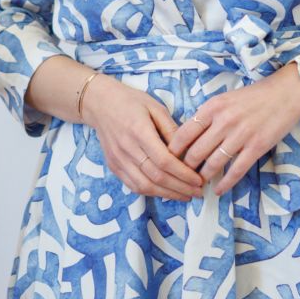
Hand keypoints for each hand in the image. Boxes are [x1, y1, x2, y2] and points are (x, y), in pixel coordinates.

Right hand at [80, 75, 203, 200]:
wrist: (100, 104)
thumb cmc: (131, 102)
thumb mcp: (156, 107)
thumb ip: (171, 129)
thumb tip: (187, 151)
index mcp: (139, 131)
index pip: (164, 160)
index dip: (183, 174)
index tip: (198, 179)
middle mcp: (127, 148)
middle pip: (156, 176)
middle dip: (180, 188)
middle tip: (198, 192)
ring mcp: (118, 160)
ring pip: (144, 186)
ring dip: (167, 194)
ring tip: (185, 196)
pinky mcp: (113, 166)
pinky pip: (133, 185)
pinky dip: (151, 192)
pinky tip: (166, 193)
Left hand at [167, 69, 299, 188]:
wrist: (286, 92)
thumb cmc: (254, 96)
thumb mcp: (224, 99)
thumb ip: (207, 116)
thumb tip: (188, 137)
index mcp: (212, 107)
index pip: (183, 134)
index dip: (172, 151)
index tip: (167, 161)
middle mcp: (223, 121)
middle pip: (195, 152)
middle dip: (186, 169)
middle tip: (181, 178)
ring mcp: (240, 135)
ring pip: (213, 164)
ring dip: (203, 177)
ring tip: (197, 185)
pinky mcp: (256, 147)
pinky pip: (236, 170)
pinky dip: (225, 183)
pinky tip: (218, 190)